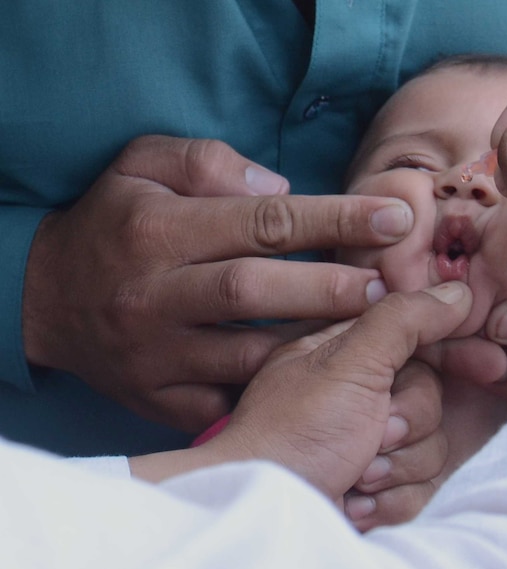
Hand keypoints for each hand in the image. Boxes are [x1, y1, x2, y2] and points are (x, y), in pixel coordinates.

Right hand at [22, 136, 414, 432]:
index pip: (263, 223)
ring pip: (248, 355)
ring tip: (371, 330)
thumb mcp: (139, 165)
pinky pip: (226, 402)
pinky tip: (319, 379)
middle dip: (333, 288)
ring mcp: (156, 355)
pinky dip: (274, 393)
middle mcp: (155, 296)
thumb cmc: (111, 222)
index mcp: (158, 232)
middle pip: (257, 292)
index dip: (336, 219)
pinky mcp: (157, 398)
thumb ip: (205, 161)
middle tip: (392, 285)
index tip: (396, 218)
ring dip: (314, 344)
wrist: (43, 298)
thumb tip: (280, 187)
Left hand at [130, 281, 472, 500]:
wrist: (265, 516)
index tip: (485, 366)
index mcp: (350, 354)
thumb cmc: (295, 433)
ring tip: (355, 475)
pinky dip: (392, 502)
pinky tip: (354, 503)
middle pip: (433, 400)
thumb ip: (403, 321)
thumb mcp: (348, 363)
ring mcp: (370, 445)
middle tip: (373, 435)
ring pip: (432, 448)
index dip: (451, 354)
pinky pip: (421, 490)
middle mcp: (361, 395)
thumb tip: (459, 292)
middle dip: (406, 424)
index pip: (420, 340)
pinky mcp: (377, 491)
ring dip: (397, 467)